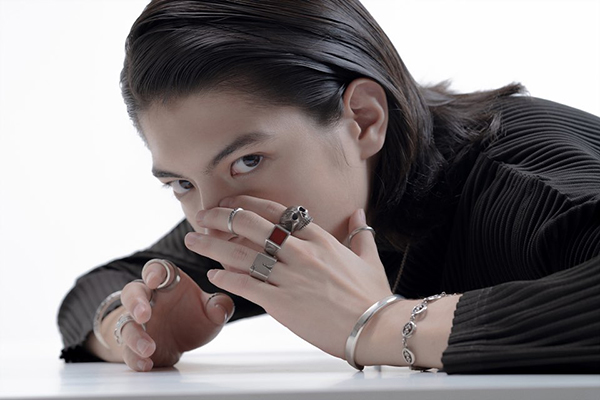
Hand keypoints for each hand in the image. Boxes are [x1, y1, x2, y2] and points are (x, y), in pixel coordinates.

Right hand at [91, 259, 234, 370]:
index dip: (153, 272)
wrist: (181, 340)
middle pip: (132, 293)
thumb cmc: (193, 315)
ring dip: (134, 336)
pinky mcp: (133, 345)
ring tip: (148, 348)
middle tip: (143, 315)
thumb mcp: (212, 311)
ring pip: (126, 324)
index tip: (155, 280)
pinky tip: (146, 364)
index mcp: (167, 283)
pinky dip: (134, 358)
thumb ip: (220, 306)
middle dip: (135, 303)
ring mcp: (137, 323)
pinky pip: (127, 351)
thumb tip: (219, 309)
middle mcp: (148, 300)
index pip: (156, 269)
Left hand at [184, 196, 392, 358]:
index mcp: (320, 239)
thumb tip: (359, 216)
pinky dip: (226, 278)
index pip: (278, 212)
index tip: (231, 202)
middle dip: (222, 217)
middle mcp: (301, 252)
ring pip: (242, 253)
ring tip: (193, 240)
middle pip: (252, 226)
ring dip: (213, 244)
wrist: (374, 327)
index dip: (249, 204)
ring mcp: (290, 276)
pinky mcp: (281, 302)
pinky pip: (247, 285)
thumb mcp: (369, 259)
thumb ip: (360, 234)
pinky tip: (212, 274)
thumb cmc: (372, 296)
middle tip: (202, 215)